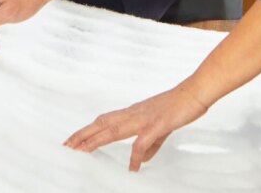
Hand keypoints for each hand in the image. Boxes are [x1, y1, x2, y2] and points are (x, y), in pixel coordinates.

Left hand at [64, 85, 209, 171]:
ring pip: (113, 130)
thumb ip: (150, 145)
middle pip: (101, 124)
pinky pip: (142, 143)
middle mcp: (133, 114)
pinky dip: (135, 156)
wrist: (194, 92)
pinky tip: (132, 168)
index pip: (103, 121)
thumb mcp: (160, 128)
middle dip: (83, 136)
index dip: (87, 130)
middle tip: (66, 147)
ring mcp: (143, 118)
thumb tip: (140, 160)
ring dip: (96, 141)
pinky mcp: (156, 124)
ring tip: (82, 153)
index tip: (72, 140)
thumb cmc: (178, 107)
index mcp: (132, 113)